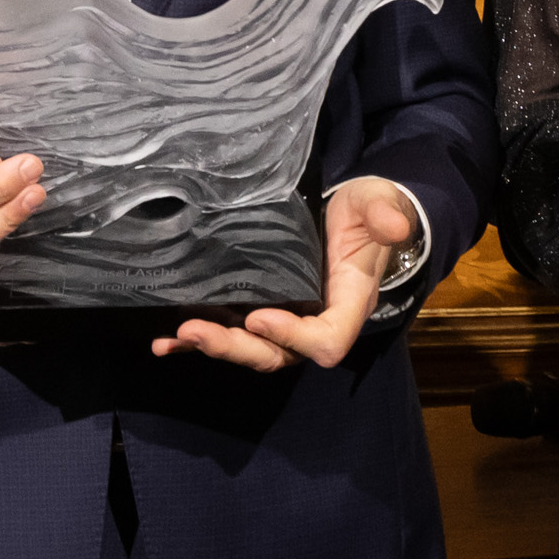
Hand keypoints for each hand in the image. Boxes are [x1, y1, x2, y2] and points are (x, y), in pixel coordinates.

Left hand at [153, 177, 416, 371]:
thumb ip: (384, 214)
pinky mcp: (261, 311)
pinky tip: (164, 343)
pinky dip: (196, 345)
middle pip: (278, 354)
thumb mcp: (377, 204)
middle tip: (197, 330)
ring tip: (177, 336)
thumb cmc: (366, 213)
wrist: (351, 215)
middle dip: (237, 348)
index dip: (294, 336)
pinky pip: (230, 336)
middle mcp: (314, 321)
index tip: (260, 317)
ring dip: (214, 347)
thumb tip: (395, 226)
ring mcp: (286, 320)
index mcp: (347, 303)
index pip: (326, 339)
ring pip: (251, 350)